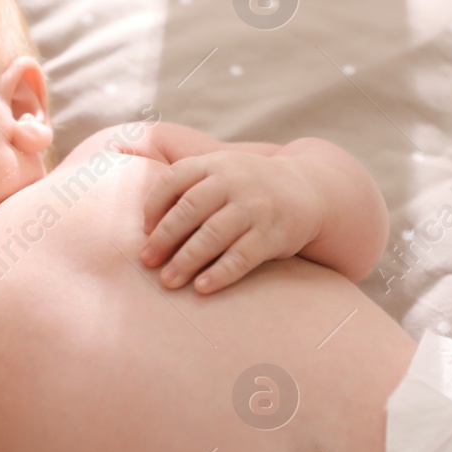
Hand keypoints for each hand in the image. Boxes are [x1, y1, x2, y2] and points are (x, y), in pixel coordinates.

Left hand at [136, 150, 320, 293]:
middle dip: (164, 238)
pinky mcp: (273, 234)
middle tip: (148, 261)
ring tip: (168, 281)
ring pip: (213, 234)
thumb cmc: (248, 186)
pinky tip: (202, 287)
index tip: (146, 231)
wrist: (307, 188)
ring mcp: (255, 207)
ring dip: (187, 260)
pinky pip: (243, 256)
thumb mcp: (220, 170)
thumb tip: (144, 223)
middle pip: (190, 209)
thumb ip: (187, 185)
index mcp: (214, 164)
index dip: (154, 205)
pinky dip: (221, 273)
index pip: (174, 179)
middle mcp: (234, 181)